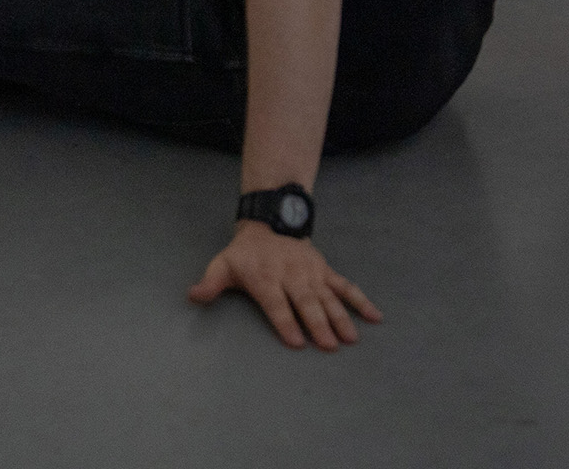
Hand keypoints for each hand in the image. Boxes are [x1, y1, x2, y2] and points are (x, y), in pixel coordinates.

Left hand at [189, 223, 382, 351]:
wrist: (270, 222)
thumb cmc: (245, 254)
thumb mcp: (222, 265)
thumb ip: (210, 283)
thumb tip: (193, 296)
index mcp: (265, 276)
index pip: (276, 302)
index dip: (285, 321)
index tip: (296, 341)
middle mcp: (291, 274)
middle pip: (305, 301)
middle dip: (317, 323)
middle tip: (329, 345)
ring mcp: (311, 272)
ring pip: (327, 296)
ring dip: (340, 317)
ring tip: (351, 338)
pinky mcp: (325, 270)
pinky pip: (345, 285)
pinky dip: (360, 300)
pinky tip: (375, 316)